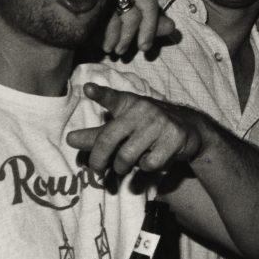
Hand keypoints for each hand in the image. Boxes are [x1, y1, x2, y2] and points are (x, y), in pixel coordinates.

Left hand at [67, 84, 202, 175]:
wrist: (188, 129)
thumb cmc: (147, 127)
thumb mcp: (123, 126)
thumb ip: (97, 134)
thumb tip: (69, 140)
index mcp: (128, 103)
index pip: (112, 98)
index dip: (100, 94)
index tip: (88, 89)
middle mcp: (142, 110)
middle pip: (109, 138)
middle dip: (98, 159)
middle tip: (96, 169)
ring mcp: (159, 123)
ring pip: (127, 156)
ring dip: (122, 167)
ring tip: (123, 167)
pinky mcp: (173, 138)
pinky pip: (149, 163)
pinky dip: (145, 169)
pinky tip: (150, 161)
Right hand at [101, 0, 197, 56]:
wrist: (73, 27)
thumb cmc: (107, 25)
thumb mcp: (135, 28)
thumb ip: (153, 26)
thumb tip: (173, 26)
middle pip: (149, 3)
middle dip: (150, 27)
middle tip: (145, 48)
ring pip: (132, 17)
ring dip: (128, 38)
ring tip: (120, 50)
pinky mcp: (98, 2)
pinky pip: (115, 24)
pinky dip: (113, 39)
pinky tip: (108, 46)